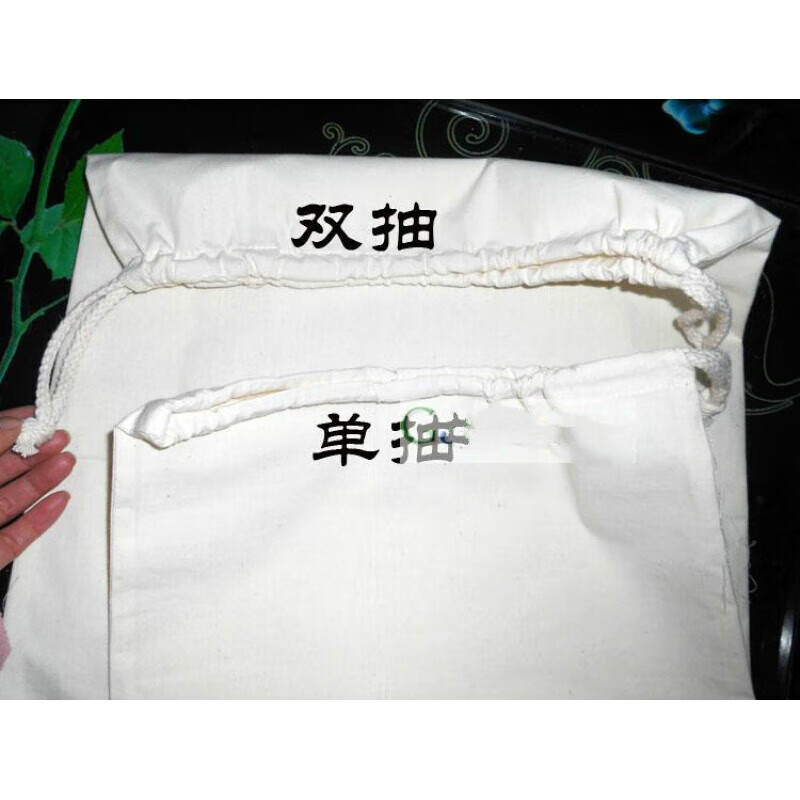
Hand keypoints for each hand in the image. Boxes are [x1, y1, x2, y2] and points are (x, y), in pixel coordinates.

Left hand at [0, 407, 73, 569]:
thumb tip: (16, 424)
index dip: (9, 426)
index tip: (38, 414)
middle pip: (1, 469)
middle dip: (33, 451)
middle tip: (63, 437)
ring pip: (13, 500)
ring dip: (43, 480)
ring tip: (70, 461)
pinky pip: (17, 536)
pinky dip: (40, 519)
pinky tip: (63, 500)